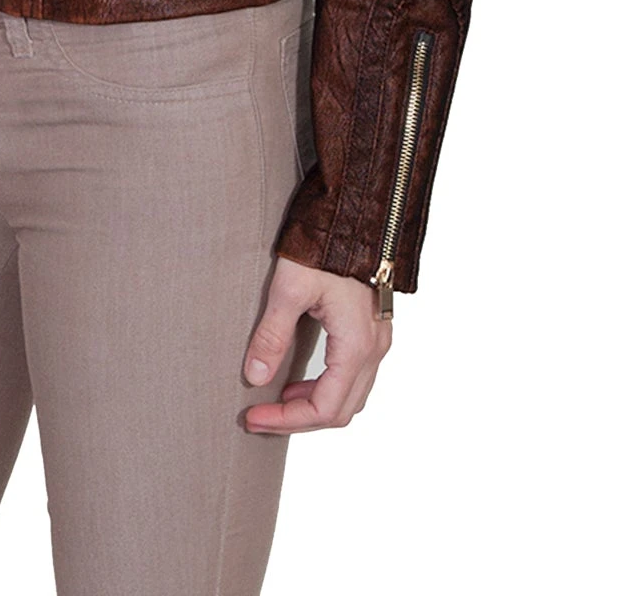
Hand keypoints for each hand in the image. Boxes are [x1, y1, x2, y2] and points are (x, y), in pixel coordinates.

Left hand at [242, 255, 391, 432]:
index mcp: (356, 346)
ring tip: (277, 397)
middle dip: (298, 418)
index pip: (324, 409)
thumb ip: (272, 335)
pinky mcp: (373, 328)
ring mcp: (378, 339)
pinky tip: (301, 376)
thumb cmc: (326, 246)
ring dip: (314, 404)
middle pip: (341, 410)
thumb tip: (254, 377)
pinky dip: (328, 387)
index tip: (253, 416)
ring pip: (351, 395)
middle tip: (259, 416)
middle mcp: (374, 349)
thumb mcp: (290, 288)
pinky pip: (355, 375)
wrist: (358, 213)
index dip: (287, 419)